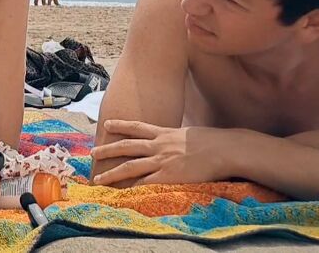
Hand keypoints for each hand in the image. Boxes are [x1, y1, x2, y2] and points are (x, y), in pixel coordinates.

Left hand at [91, 120, 235, 185]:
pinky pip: (145, 183)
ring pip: (129, 166)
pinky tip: (122, 193)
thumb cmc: (214, 142)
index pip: (137, 127)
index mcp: (165, 133)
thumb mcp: (190, 133)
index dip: (121, 125)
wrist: (226, 149)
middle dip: (107, 149)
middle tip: (92, 152)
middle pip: (126, 146)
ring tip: (98, 178)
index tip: (107, 123)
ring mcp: (162, 161)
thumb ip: (178, 136)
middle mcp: (159, 145)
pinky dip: (132, 188)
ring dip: (111, 172)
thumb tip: (178, 138)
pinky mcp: (168, 176)